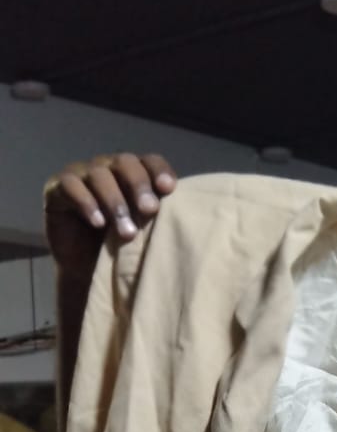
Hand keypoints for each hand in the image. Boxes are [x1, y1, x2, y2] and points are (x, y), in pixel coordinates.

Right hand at [44, 153, 177, 284]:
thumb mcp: (144, 233)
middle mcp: (108, 168)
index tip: (169, 189)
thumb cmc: (121, 250)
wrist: (86, 270)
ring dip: (115, 202)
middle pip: (125, 162)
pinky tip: (97, 222)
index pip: (148, 160)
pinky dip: (86, 203)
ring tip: (126, 231)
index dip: (158, 170)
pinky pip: (72, 187)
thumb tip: (183, 212)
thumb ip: (156, 216)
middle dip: (139, 185)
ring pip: (99, 175)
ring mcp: (81, 175)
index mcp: (132, 174)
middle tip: (150, 209)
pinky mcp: (57, 188)